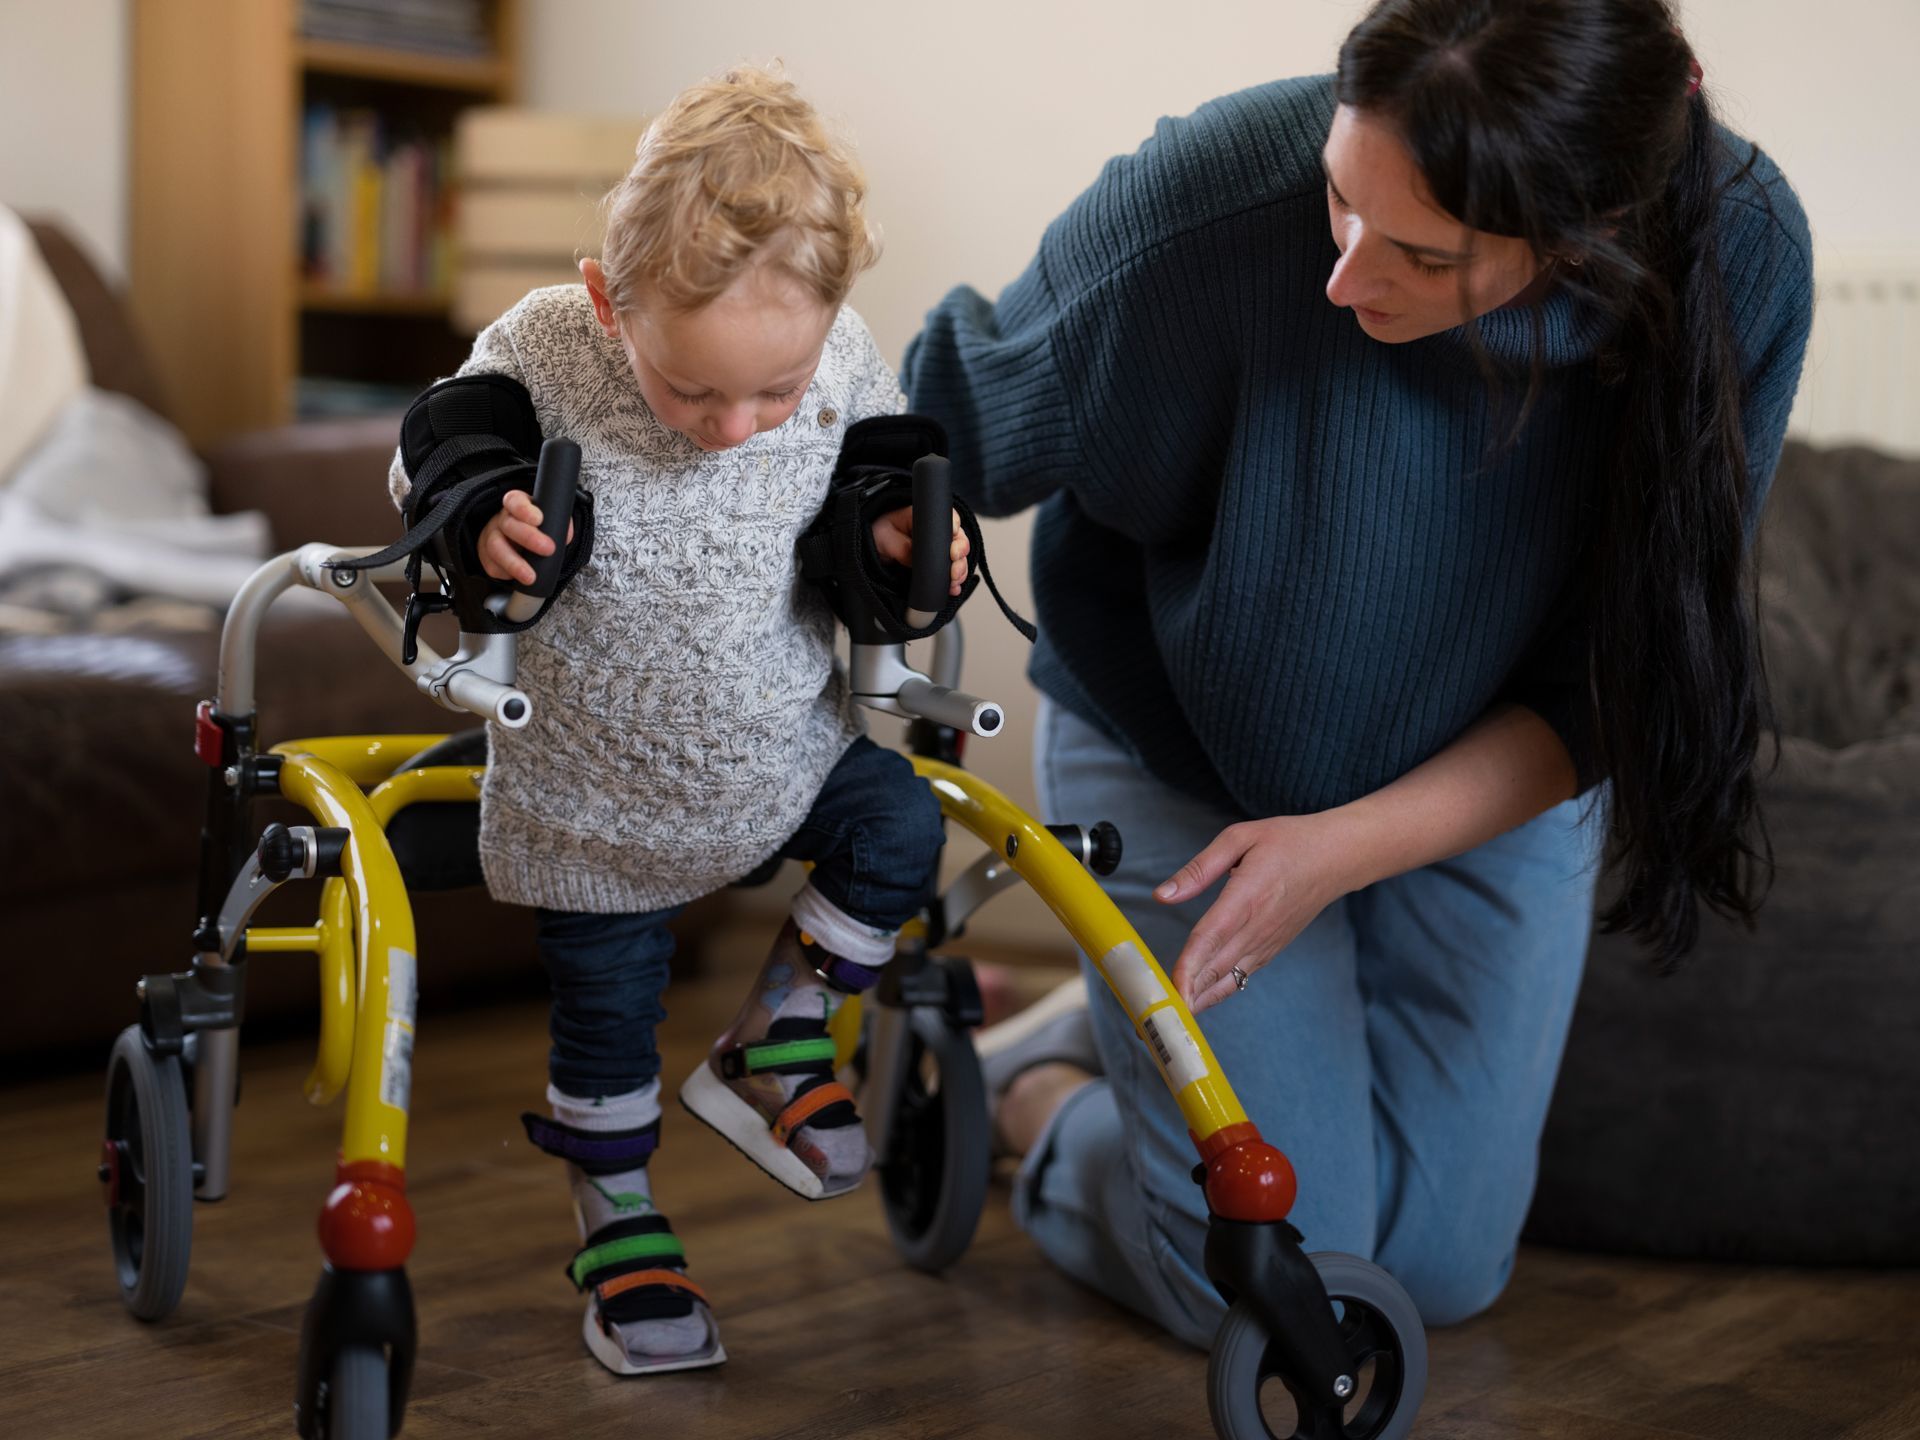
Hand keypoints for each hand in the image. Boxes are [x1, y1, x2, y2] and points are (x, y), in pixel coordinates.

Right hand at [477, 490, 573, 584]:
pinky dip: (506, 574)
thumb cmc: (537, 529)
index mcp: (517, 505)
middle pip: (508, 525)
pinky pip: (492, 566)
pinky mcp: (487, 557)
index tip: (539, 519)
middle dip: (528, 538)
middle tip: (548, 549)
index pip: (515, 501)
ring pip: (496, 548)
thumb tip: (564, 536)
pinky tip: (517, 578)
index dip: (524, 509)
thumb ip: (559, 524)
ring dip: (514, 564)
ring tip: (531, 576)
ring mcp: (491, 537)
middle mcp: (502, 519)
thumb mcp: (550, 520)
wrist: (520, 542)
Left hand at [871, 506, 969, 595]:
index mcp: (927, 518)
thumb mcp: (885, 536)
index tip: (952, 542)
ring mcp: (939, 550)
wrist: (873, 548)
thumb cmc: (879, 533)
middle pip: (960, 540)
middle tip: (953, 567)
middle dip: (961, 555)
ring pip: (960, 558)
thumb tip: (915, 557)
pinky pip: (951, 573)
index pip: (950, 519)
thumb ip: (901, 545)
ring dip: (960, 570)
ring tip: (953, 581)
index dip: (955, 530)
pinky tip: (953, 589)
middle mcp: (938, 533)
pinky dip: (954, 582)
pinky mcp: (937, 565)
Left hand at [1158, 814, 1355, 1013]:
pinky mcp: (1272, 948)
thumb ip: (1199, 869)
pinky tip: (1199, 1001)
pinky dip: (1219, 991)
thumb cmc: (1288, 842)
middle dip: (1185, 993)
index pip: (1210, 938)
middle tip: (1156, 1014)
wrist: (1337, 858)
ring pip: (1229, 979)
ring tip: (1171, 1018)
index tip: (1170, 989)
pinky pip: (1242, 976)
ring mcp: (1267, 942)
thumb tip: (1162, 894)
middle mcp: (1257, 927)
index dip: (1188, 966)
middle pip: (1215, 968)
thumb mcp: (1239, 838)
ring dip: (1200, 1000)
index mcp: (1246, 897)